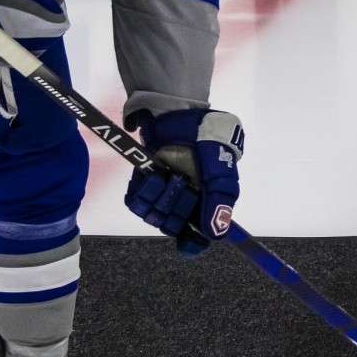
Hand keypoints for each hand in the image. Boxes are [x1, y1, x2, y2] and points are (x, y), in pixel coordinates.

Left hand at [125, 109, 243, 256]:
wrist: (178, 113)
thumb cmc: (206, 139)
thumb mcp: (220, 169)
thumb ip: (219, 200)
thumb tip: (218, 234)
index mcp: (208, 203)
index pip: (200, 236)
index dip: (193, 242)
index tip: (187, 241)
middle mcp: (185, 203)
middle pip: (175, 227)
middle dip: (176, 209)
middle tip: (183, 185)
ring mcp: (164, 195)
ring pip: (154, 217)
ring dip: (159, 197)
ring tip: (167, 175)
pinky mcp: (145, 185)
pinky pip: (136, 203)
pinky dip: (142, 192)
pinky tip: (152, 175)